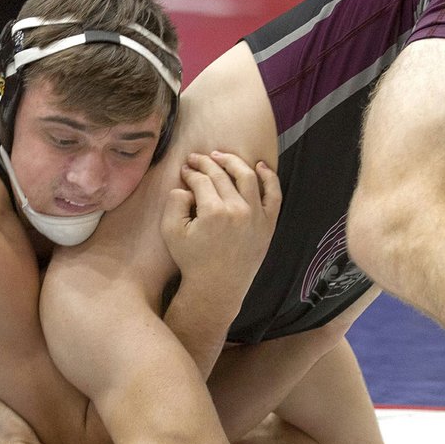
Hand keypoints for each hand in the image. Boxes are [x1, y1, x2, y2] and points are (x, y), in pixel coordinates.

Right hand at [161, 151, 280, 311]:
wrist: (217, 286)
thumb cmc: (192, 260)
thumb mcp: (171, 231)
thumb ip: (174, 202)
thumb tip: (186, 185)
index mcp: (213, 212)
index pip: (201, 180)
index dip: (190, 172)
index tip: (184, 170)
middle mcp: (238, 210)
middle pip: (222, 175)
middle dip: (206, 163)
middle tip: (196, 159)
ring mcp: (257, 216)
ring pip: (247, 176)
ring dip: (233, 162)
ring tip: (220, 157)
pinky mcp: (268, 224)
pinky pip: (274, 194)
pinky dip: (269, 177)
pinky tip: (259, 165)